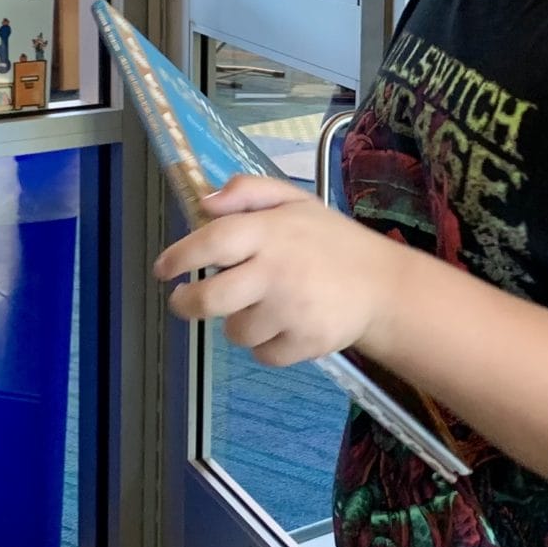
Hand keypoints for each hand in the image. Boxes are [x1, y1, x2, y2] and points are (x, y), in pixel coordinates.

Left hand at [154, 175, 399, 366]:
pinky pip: (263, 355)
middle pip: (210, 300)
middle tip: (182, 301)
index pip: (212, 242)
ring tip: (262, 306)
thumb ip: (249, 191)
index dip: (180, 256)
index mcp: (271, 232)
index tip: (163, 268)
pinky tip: (284, 326)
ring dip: (239, 323)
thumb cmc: (330, 241)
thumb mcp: (294, 201)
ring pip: (235, 332)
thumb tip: (205, 202)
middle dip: (186, 304)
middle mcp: (278, 271)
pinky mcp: (306, 344)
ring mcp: (292, 311)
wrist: (384, 286)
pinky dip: (266, 346)